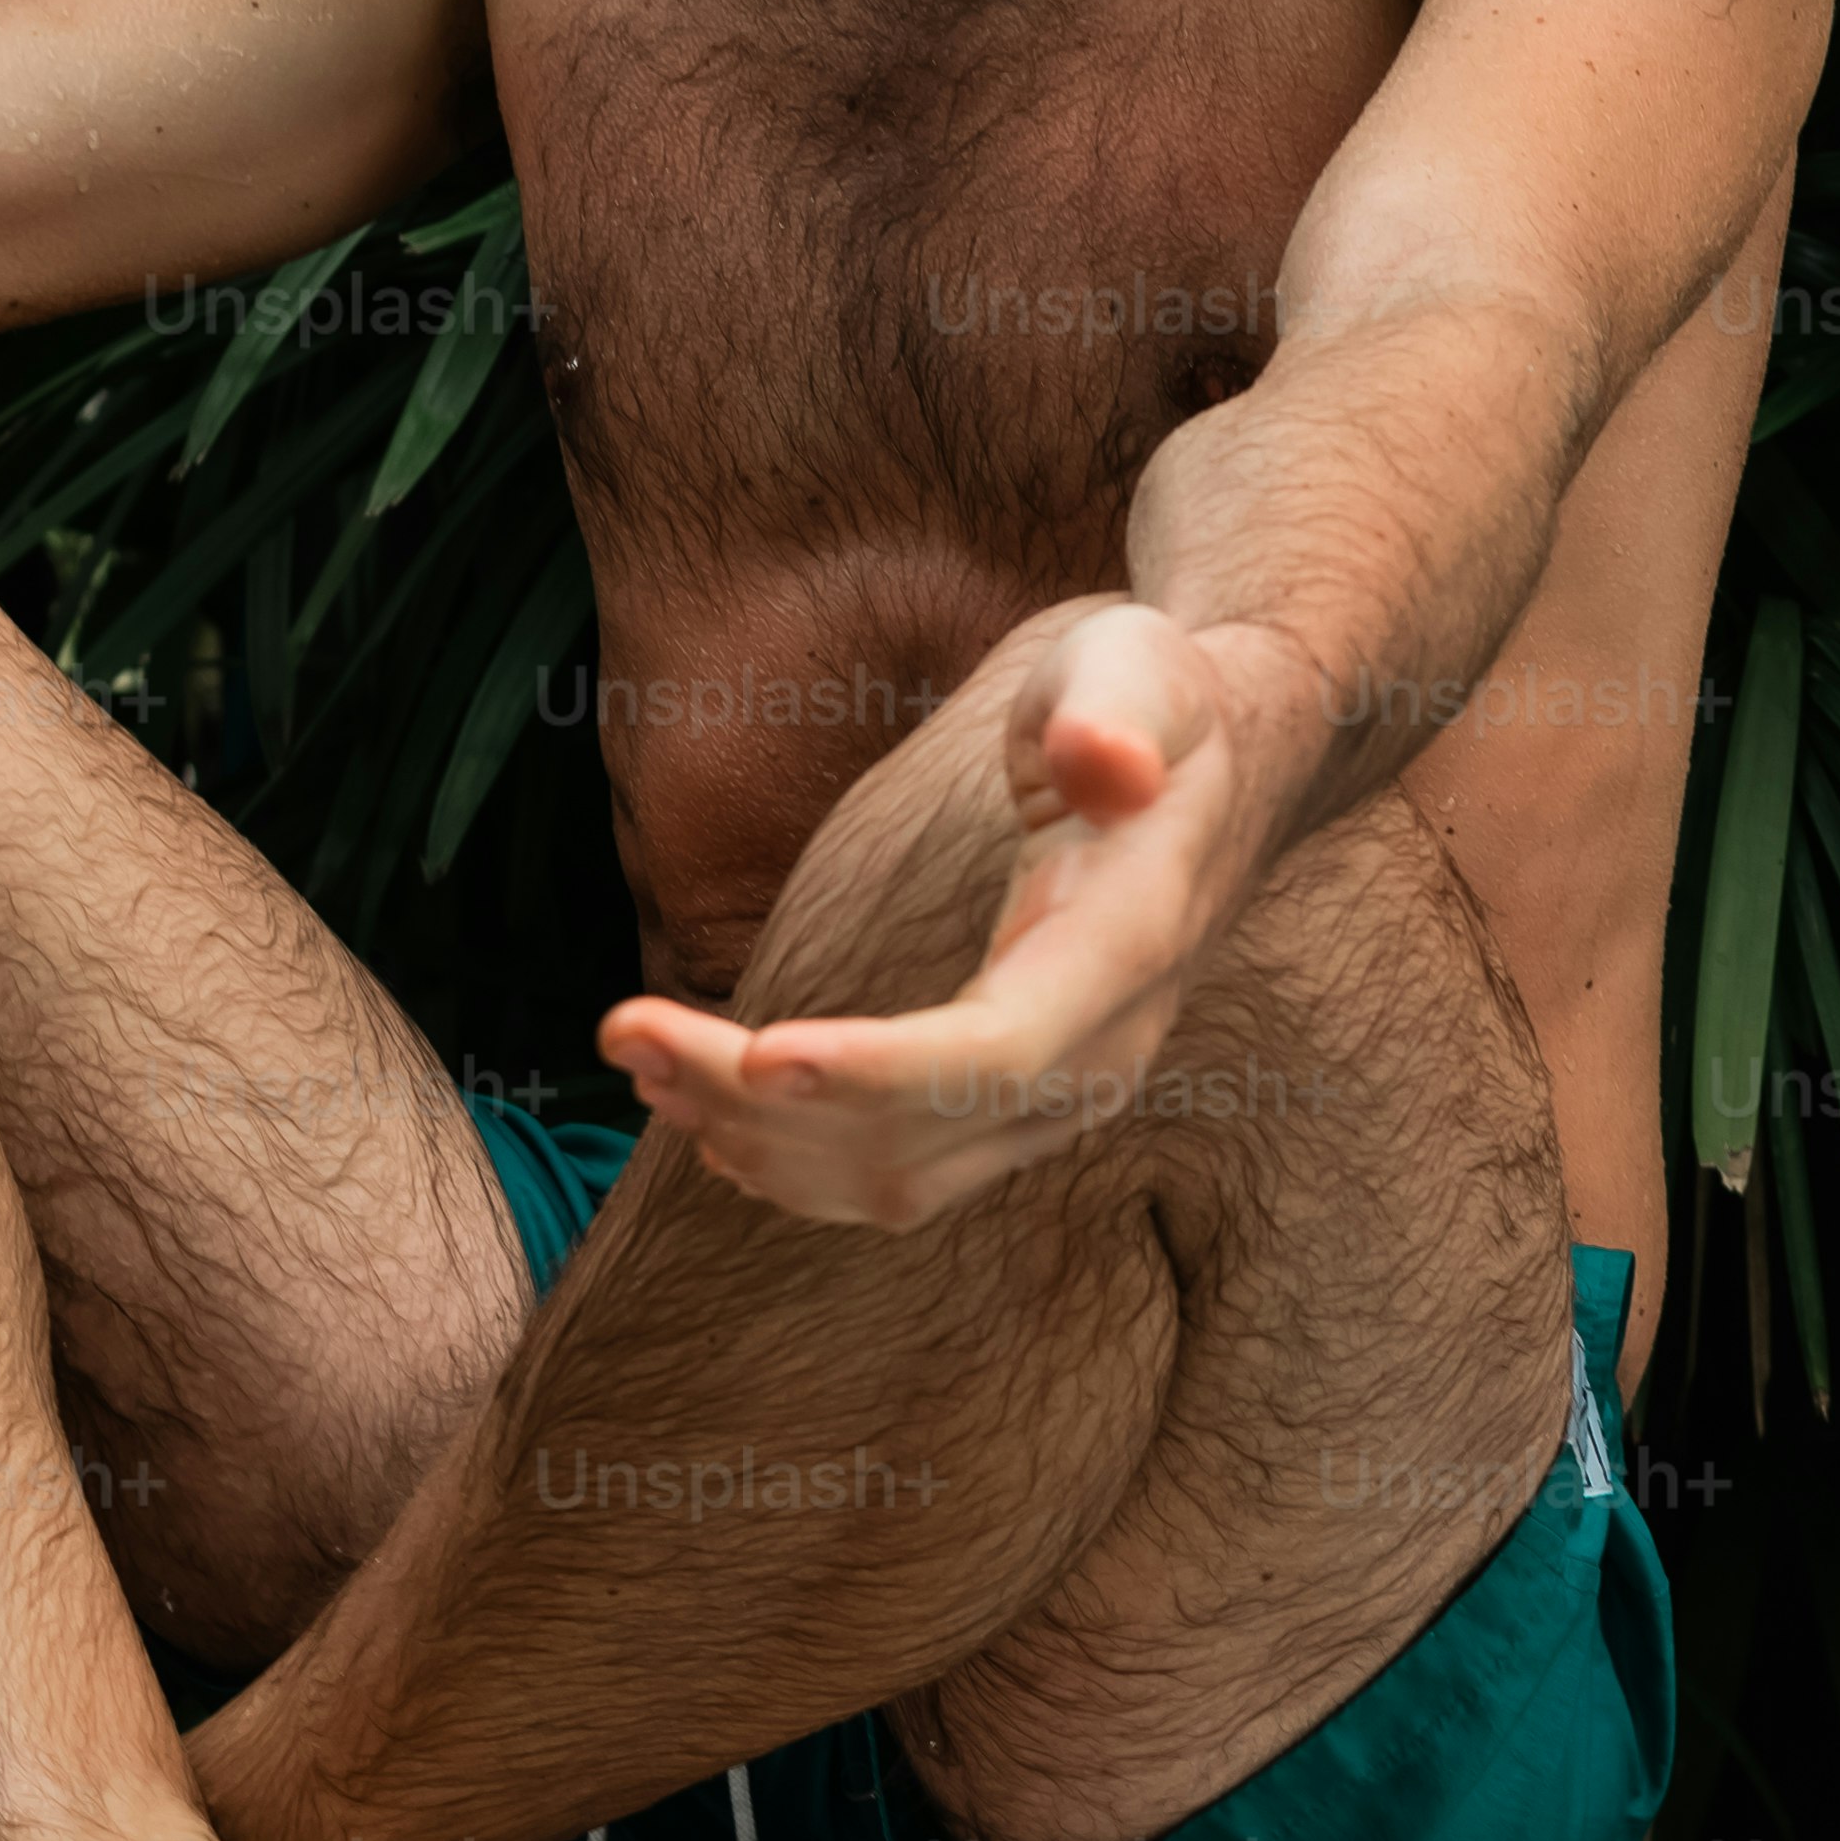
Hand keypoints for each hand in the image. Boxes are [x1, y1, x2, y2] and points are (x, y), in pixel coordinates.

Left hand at [598, 602, 1295, 1226]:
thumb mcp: (1138, 664)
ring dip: (754, 1140)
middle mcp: (1100, 1054)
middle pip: (917, 1129)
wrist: (1216, 767)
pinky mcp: (1015, 1109)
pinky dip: (793, 1161)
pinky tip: (709, 1121)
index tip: (759, 1053)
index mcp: (1125, 948)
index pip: (1001, 1048)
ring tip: (638, 1062)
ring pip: (894, 1176)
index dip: (880, 1070)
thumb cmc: (1155, 698)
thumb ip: (1116, 710)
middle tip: (623, 1030)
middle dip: (756, 1099)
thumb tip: (1104, 764)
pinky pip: (899, 1174)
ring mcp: (1061, 1096)